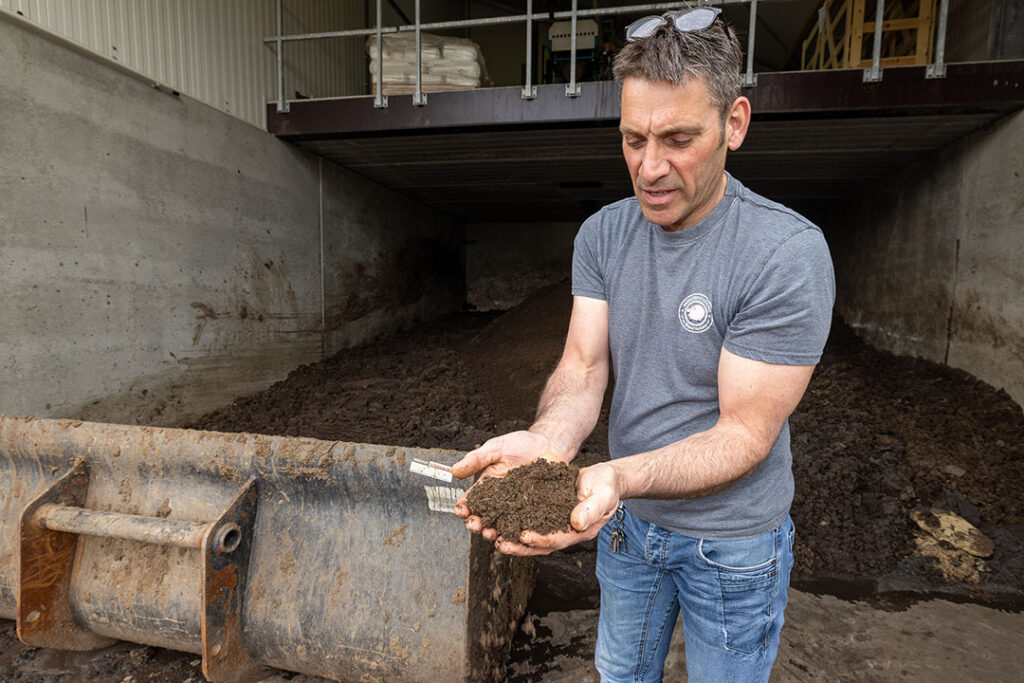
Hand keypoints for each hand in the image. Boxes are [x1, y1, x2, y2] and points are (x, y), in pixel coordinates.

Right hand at [452, 430, 565, 540]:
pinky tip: (517, 536)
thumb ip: (476, 459)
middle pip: (485, 517)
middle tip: (476, 526)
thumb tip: (454, 471)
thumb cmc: (521, 444)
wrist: (549, 444)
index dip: (464, 508)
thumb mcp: (496, 448)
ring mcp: (518, 508)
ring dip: (496, 533)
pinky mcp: (535, 511)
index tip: (461, 511)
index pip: (471, 501)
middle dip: (477, 524)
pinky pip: (527, 525)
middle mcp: (500, 501)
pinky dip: (520, 533)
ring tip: (493, 534)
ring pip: (503, 526)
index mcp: (487, 486)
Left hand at [495, 461, 621, 556]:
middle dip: (520, 546)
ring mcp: (556, 523)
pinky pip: (530, 519)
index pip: (558, 540)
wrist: (604, 478)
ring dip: (513, 537)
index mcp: (580, 531)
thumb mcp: (604, 494)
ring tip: (494, 534)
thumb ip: (592, 508)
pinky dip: (515, 520)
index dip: (541, 539)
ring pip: (532, 535)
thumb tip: (576, 523)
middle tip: (500, 543)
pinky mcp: (548, 512)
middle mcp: (566, 531)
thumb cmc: (607, 485)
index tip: (524, 536)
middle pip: (540, 544)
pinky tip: (501, 517)